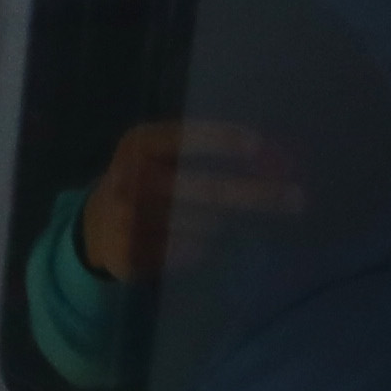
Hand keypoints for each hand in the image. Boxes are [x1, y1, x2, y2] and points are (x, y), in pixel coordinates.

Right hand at [78, 122, 304, 282]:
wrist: (92, 228)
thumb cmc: (146, 184)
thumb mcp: (162, 157)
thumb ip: (206, 151)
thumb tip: (273, 156)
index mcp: (139, 144)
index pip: (184, 137)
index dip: (222, 140)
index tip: (261, 146)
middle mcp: (130, 178)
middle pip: (205, 189)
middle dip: (255, 194)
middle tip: (298, 198)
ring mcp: (125, 217)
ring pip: (204, 226)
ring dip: (221, 226)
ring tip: (211, 222)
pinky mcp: (128, 252)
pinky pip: (189, 253)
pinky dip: (200, 249)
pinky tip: (188, 244)